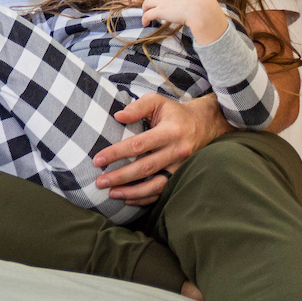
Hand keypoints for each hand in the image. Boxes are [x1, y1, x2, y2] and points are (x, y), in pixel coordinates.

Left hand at [93, 92, 228, 203]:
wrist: (204, 124)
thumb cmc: (174, 113)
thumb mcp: (157, 102)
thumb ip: (137, 107)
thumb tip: (118, 116)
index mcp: (169, 132)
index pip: (138, 145)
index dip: (117, 153)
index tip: (98, 160)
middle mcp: (177, 151)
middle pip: (145, 168)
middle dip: (120, 177)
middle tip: (99, 182)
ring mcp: (181, 166)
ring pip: (156, 185)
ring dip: (132, 192)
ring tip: (111, 194)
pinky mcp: (181, 175)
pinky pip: (163, 191)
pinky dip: (145, 198)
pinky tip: (128, 199)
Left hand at [140, 0, 226, 41]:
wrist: (201, 9)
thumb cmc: (204, 2)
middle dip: (152, 0)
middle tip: (154, 6)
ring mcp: (162, 1)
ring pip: (146, 3)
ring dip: (145, 9)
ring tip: (146, 14)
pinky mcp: (160, 11)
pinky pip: (147, 14)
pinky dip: (144, 19)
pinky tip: (145, 23)